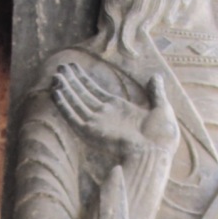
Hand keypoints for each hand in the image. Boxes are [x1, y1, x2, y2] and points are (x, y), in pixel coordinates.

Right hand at [51, 62, 177, 158]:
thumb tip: (156, 76)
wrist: (157, 151)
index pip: (94, 91)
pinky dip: (64, 105)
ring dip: (65, 89)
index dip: (83, 79)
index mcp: (118, 109)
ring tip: (56, 75)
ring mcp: (97, 124)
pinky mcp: (91, 132)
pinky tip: (56, 92)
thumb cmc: (161, 135)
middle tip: (60, 68)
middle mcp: (104, 116)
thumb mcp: (161, 108)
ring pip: (75, 103)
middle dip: (71, 82)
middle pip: (82, 95)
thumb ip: (156, 92)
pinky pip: (72, 117)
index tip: (74, 67)